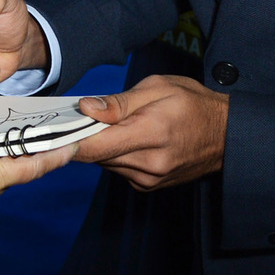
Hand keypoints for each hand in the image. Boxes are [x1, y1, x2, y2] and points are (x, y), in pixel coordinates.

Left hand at [71, 74, 228, 191]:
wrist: (227, 135)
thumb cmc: (193, 104)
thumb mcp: (158, 88)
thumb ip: (119, 102)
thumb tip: (86, 108)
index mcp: (150, 134)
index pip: (95, 145)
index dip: (67, 141)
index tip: (47, 134)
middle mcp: (148, 164)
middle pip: (96, 155)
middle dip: (84, 136)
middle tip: (79, 116)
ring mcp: (149, 179)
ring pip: (106, 162)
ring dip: (101, 145)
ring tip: (111, 124)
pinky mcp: (149, 186)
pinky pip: (119, 169)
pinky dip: (115, 154)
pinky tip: (127, 138)